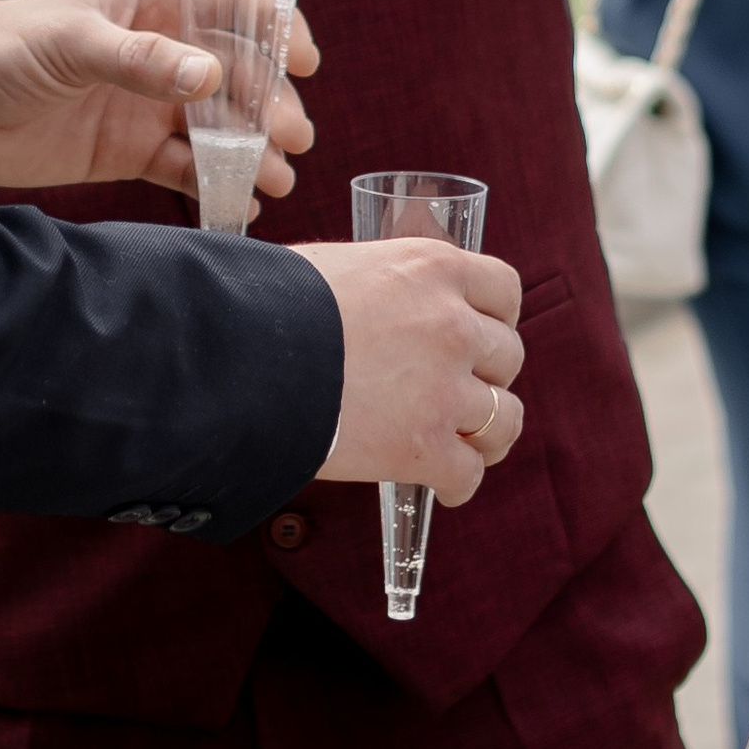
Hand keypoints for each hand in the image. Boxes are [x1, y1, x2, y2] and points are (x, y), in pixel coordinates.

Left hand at [0, 0, 316, 198]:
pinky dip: (216, 185)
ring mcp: (147, 102)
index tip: (304, 61)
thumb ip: (139, 60)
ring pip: (219, 124)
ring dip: (252, 148)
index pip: (233, 0)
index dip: (276, 24)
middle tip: (291, 138)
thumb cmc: (4, 48)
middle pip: (238, 72)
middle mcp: (159, 50)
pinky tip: (241, 204)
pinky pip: (186, 166)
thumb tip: (210, 76)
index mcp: (150, 2)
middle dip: (270, 102)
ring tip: (275, 178)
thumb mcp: (70, 43)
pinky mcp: (129, 149)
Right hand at [293, 239, 524, 503]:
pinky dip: (457, 482)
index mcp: (432, 268)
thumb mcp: (341, 266)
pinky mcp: (423, 448)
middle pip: (508, 356)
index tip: (480, 332)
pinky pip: (468, 474)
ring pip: (504, 418)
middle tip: (459, 389)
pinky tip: (440, 482)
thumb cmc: (271, 302)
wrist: (240, 355)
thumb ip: (384, 286)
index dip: (495, 316)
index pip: (503, 289)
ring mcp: (443, 389)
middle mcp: (452, 324)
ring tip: (465, 443)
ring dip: (487, 433)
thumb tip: (380, 306)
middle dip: (486, 375)